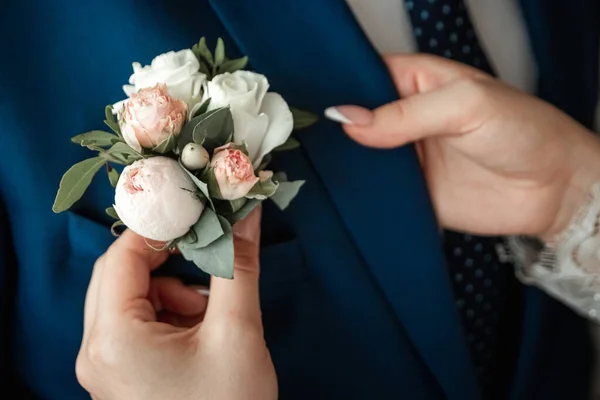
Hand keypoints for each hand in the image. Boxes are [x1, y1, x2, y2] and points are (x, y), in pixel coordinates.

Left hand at [75, 207, 276, 399]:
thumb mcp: (237, 332)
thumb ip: (238, 265)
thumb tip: (245, 211)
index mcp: (113, 339)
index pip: (123, 255)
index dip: (161, 225)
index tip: (199, 211)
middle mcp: (97, 351)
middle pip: (121, 275)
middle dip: (169, 260)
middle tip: (208, 255)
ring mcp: (106, 367)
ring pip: (131, 299)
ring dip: (173, 290)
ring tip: (211, 313)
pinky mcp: (122, 377)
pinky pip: (137, 325)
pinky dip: (170, 315)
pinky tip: (201, 334)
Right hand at [328, 54, 599, 239]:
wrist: (552, 190)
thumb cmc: (522, 130)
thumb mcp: (465, 105)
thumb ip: (406, 113)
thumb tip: (346, 119)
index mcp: (413, 82)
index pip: (361, 76)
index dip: (335, 86)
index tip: (304, 102)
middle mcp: (402, 118)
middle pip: (353, 120)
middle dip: (329, 129)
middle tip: (297, 138)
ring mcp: (403, 158)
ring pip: (357, 158)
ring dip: (339, 164)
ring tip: (305, 166)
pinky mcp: (408, 194)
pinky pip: (374, 193)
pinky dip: (356, 195)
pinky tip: (332, 195)